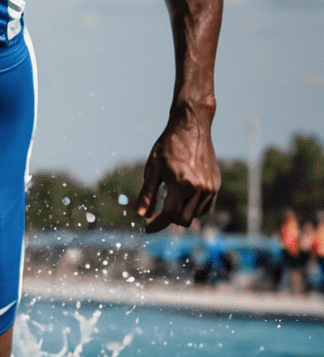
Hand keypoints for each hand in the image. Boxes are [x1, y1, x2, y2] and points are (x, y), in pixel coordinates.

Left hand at [136, 109, 219, 231]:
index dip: (156, 225)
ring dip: (181, 213)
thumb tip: (141, 215)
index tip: (147, 228)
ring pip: (195, 215)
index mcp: (181, 185)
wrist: (191, 128)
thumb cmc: (168, 146)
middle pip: (183, 220)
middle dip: (168, 220)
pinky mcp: (216, 184)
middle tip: (156, 215)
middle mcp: (199, 189)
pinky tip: (182, 198)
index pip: (169, 216)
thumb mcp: (152, 169)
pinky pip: (205, 206)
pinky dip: (193, 208)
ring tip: (168, 201)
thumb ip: (147, 194)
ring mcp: (210, 188)